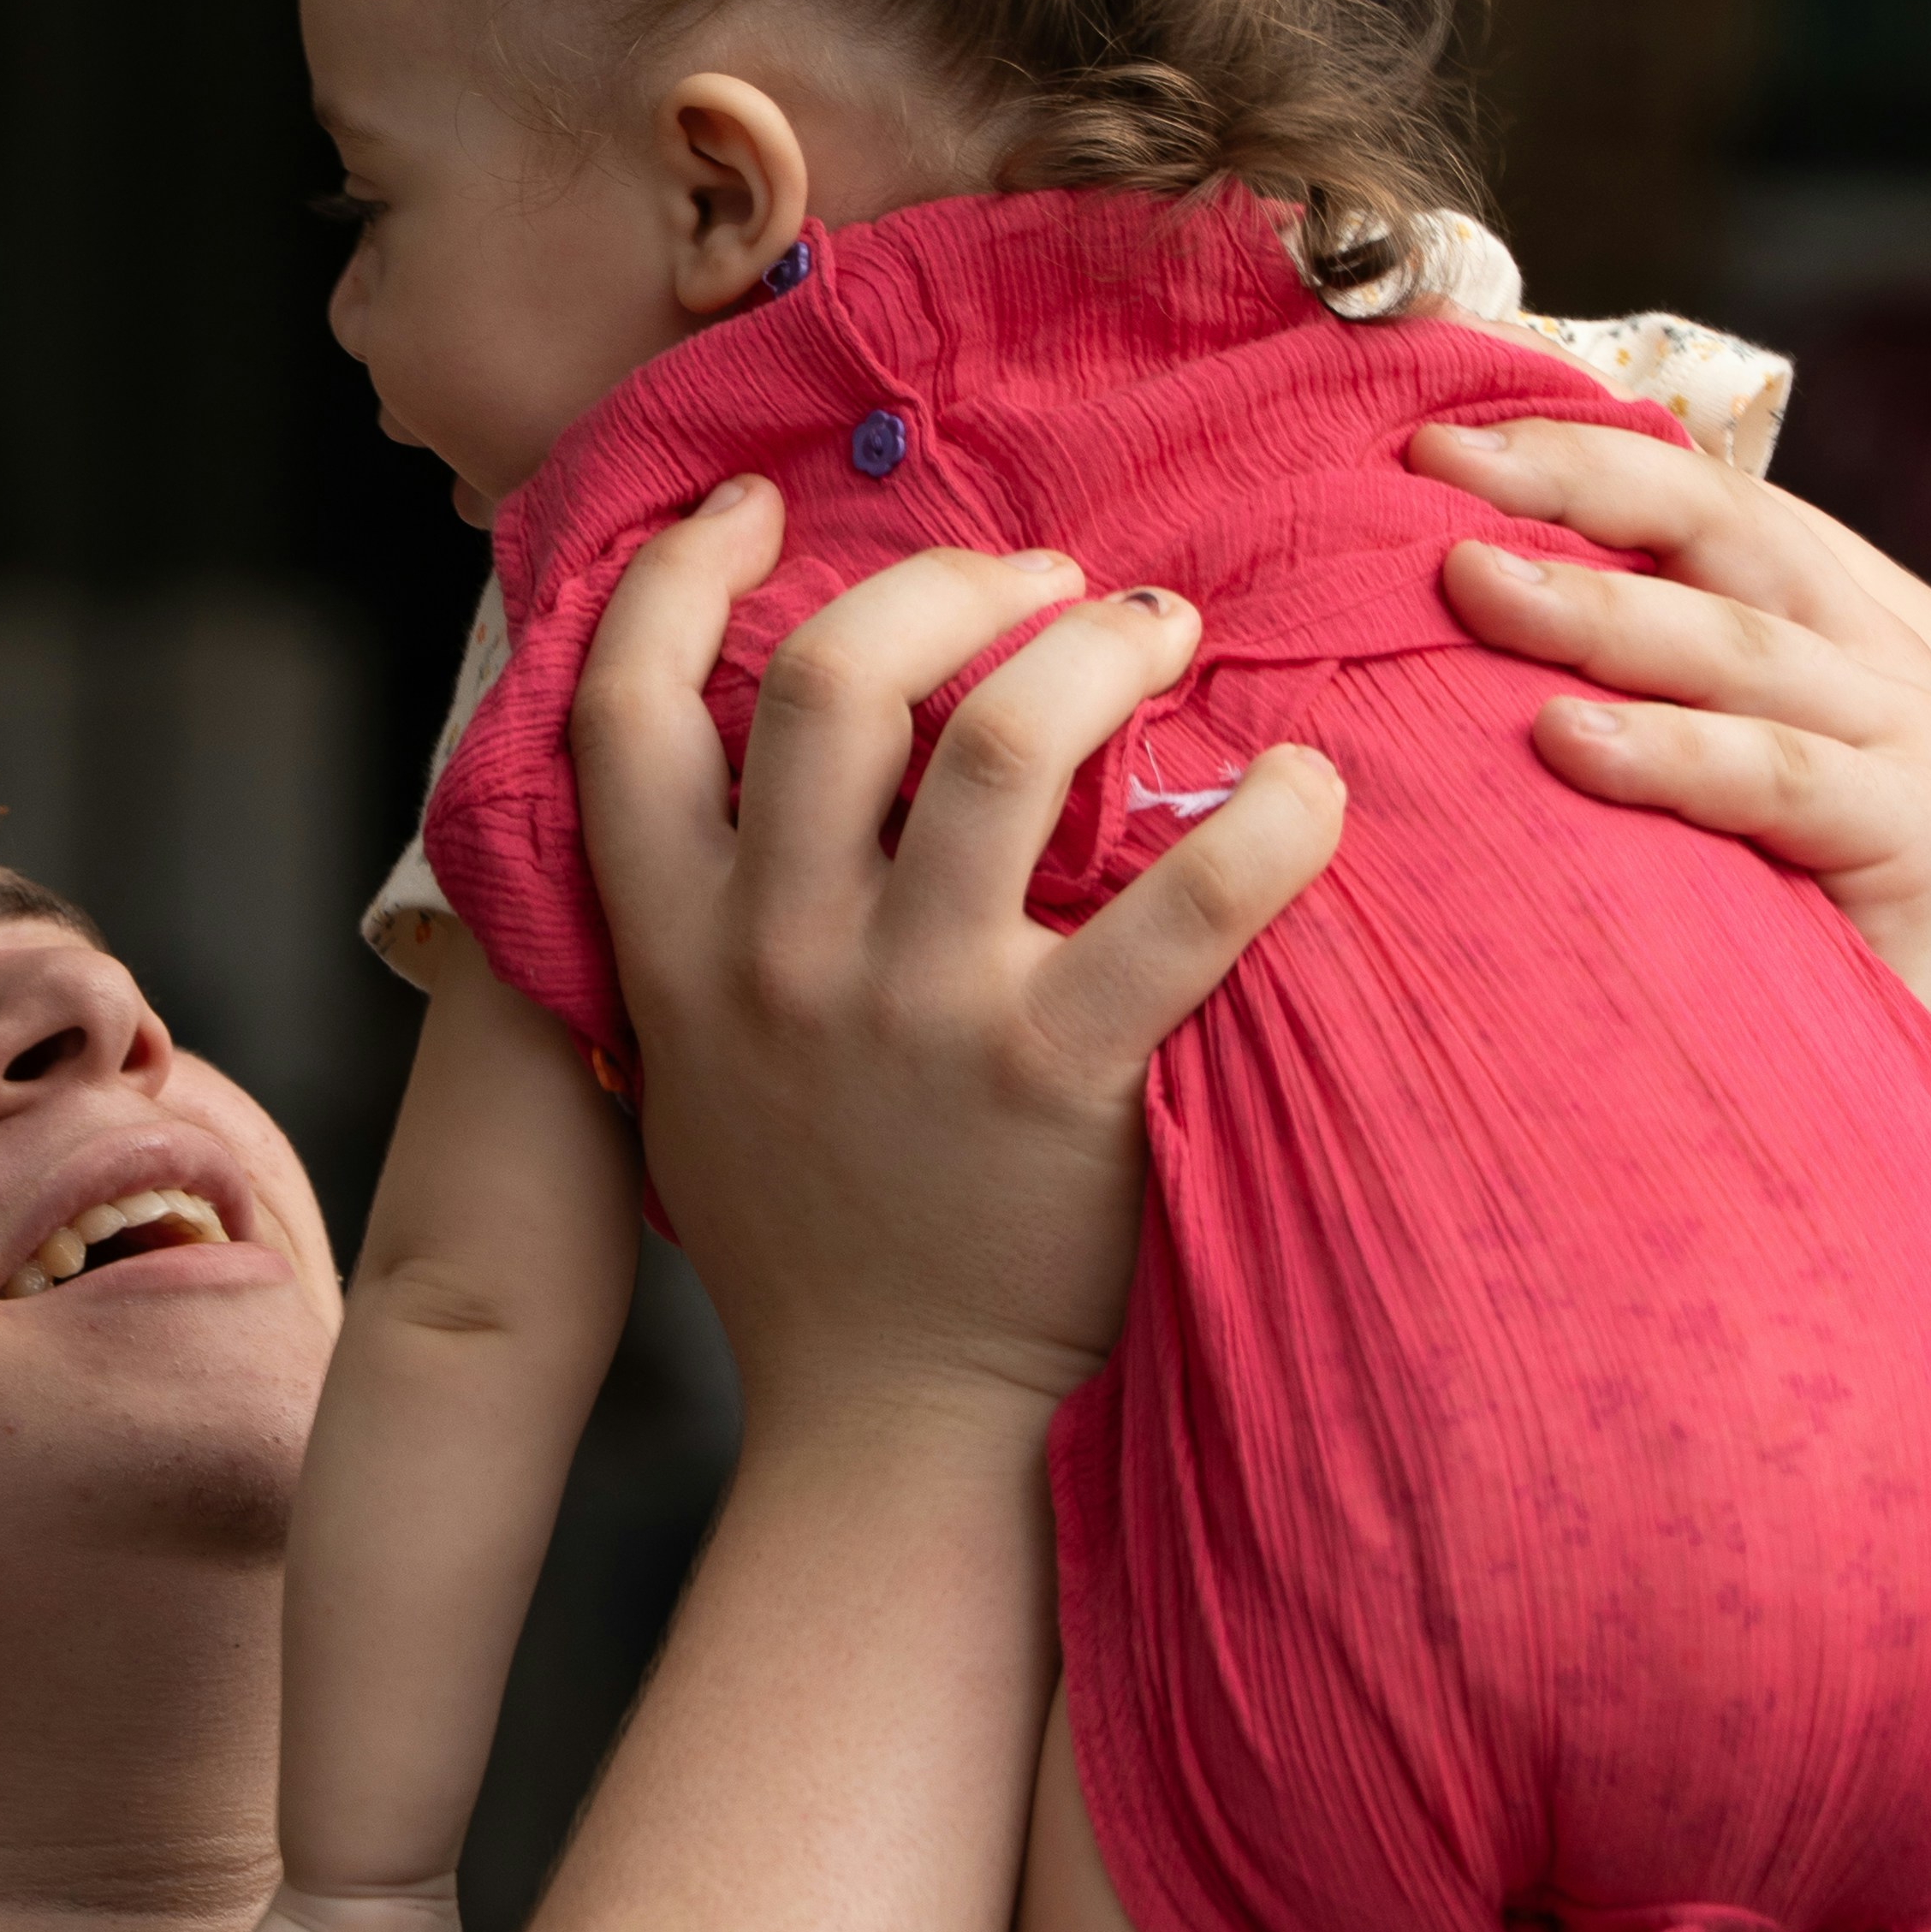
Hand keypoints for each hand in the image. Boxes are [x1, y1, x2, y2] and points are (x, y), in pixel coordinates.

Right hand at [571, 486, 1346, 1440]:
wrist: (890, 1424)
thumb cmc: (816, 1222)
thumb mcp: (693, 1059)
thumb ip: (704, 913)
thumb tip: (746, 740)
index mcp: (674, 943)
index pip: (624, 705)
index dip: (676, 573)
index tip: (756, 507)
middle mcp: (777, 960)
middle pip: (839, 677)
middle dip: (955, 582)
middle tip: (1046, 581)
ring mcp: (916, 1017)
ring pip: (1004, 741)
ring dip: (1101, 648)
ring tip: (1161, 636)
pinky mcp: (1056, 1084)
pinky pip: (1185, 906)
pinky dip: (1269, 820)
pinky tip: (1306, 789)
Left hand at [1413, 421, 1930, 1074]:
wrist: (1818, 1069)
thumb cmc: (1692, 901)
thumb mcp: (1622, 758)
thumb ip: (1567, 656)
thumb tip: (1418, 551)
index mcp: (1787, 599)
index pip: (1680, 488)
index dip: (1563, 453)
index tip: (1427, 444)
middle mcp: (1855, 643)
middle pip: (1715, 529)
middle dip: (1572, 496)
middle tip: (1438, 490)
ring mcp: (1896, 732)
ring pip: (1736, 644)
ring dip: (1603, 616)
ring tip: (1480, 593)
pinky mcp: (1911, 830)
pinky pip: (1780, 774)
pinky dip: (1674, 753)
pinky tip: (1570, 743)